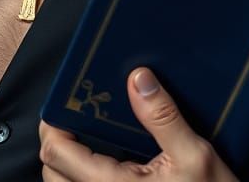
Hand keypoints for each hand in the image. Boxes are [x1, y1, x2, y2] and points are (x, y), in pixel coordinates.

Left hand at [39, 67, 239, 180]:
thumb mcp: (196, 156)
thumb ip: (164, 117)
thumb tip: (138, 77)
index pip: (56, 153)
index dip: (52, 123)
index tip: (63, 100)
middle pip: (53, 171)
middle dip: (58, 140)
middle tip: (77, 114)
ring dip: (71, 160)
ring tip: (91, 135)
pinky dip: (86, 174)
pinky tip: (112, 157)